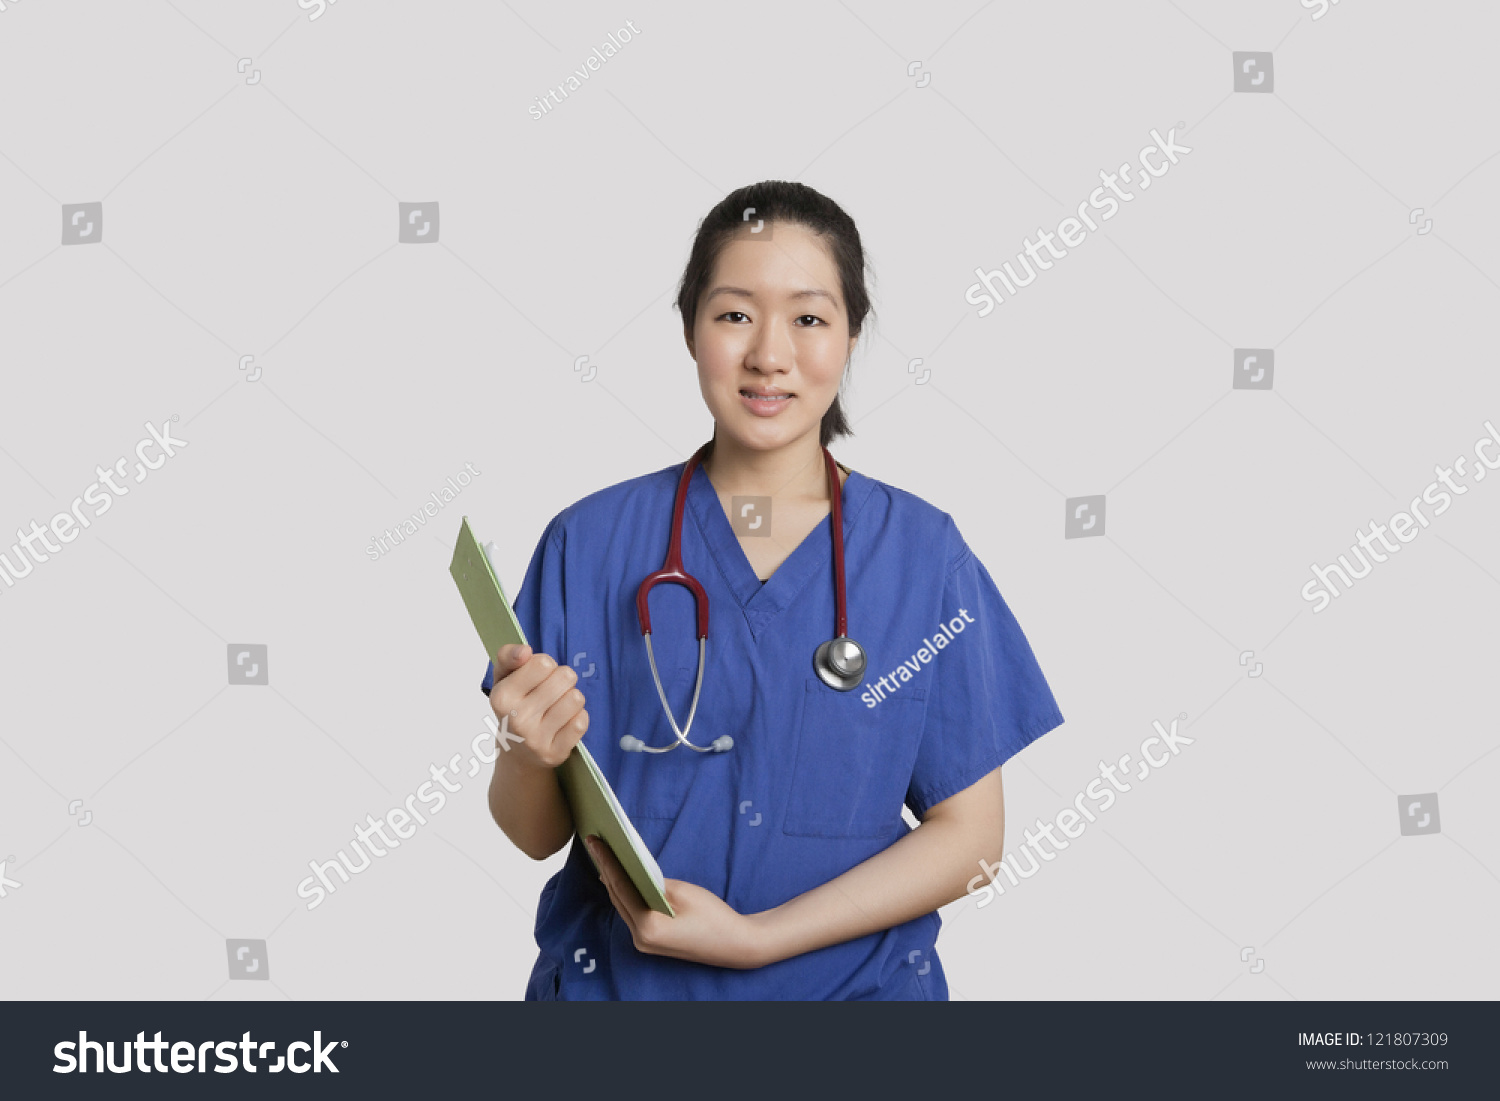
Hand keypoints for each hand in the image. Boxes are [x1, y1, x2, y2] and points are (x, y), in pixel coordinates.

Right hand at [488, 644, 588, 770]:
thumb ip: (509, 655)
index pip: (543, 663)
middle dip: (563, 679)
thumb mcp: (504, 677)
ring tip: (559, 705)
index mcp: (501, 697)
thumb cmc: (514, 705)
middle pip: (565, 678)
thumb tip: (525, 651)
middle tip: (552, 690)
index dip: (546, 665)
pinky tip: (565, 722)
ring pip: (576, 699)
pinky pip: (582, 722)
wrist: (516, 750)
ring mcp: (536, 740)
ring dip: (572, 697)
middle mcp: (517, 720)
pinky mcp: (554, 753)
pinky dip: (578, 717)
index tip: (538, 676)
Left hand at [586, 836, 771, 969]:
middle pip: (617, 898)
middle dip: (607, 870)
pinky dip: (627, 895)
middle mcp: (640, 939)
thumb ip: (654, 882)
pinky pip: (633, 914)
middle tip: (596, 844)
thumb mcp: (683, 892)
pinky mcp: (651, 942)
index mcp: (648, 927)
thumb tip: (632, 871)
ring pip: (623, 907)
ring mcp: (644, 944)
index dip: (607, 861)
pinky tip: (622, 879)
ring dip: (614, 883)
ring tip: (604, 857)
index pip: (621, 888)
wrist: (736, 944)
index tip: (595, 841)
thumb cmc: (714, 917)